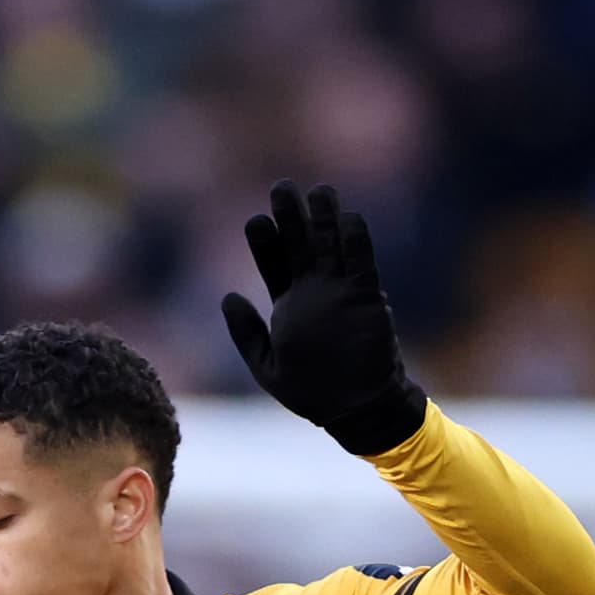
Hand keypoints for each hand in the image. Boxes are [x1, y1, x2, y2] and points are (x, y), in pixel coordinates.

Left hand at [219, 180, 428, 457]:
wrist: (357, 408)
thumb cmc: (313, 394)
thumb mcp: (267, 367)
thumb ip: (247, 334)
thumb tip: (227, 297)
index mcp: (289, 305)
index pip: (274, 264)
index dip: (265, 242)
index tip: (256, 221)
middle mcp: (314, 292)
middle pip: (300, 245)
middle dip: (291, 217)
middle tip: (282, 187)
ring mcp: (340, 292)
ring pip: (331, 246)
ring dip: (324, 218)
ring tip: (319, 190)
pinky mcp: (366, 297)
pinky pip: (361, 262)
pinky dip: (356, 240)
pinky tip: (349, 217)